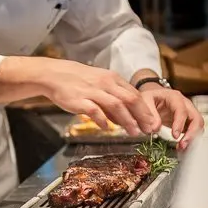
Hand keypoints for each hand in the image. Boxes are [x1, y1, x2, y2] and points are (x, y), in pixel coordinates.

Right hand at [39, 60, 160, 136]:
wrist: (55, 74)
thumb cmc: (79, 81)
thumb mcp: (100, 83)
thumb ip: (113, 98)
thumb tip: (125, 118)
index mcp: (112, 79)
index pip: (134, 94)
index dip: (145, 110)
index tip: (152, 122)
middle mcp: (105, 83)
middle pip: (130, 99)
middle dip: (141, 116)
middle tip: (148, 129)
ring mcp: (93, 91)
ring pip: (116, 105)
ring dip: (127, 120)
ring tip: (133, 132)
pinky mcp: (80, 99)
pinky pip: (94, 111)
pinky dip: (103, 120)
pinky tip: (107, 128)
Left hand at [138, 84, 203, 150]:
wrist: (153, 98)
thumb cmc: (150, 98)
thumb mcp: (144, 100)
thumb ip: (148, 113)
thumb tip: (155, 128)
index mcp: (174, 97)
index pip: (182, 110)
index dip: (180, 124)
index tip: (175, 136)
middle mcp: (185, 105)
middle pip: (196, 118)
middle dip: (192, 134)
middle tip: (182, 145)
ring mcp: (188, 114)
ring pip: (198, 127)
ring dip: (191, 139)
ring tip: (181, 148)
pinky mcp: (187, 123)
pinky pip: (193, 132)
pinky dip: (189, 141)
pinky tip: (181, 148)